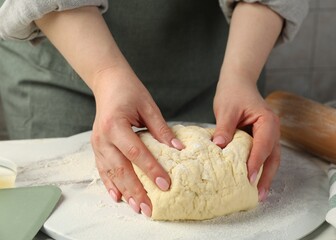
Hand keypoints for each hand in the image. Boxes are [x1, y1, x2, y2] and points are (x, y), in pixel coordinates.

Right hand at [91, 68, 183, 216]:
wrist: (108, 83)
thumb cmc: (129, 91)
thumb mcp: (148, 106)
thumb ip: (161, 129)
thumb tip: (178, 148)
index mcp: (115, 125)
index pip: (136, 152)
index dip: (151, 169)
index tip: (165, 184)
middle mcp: (103, 137)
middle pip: (121, 169)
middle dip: (136, 190)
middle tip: (149, 208)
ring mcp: (97, 144)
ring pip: (111, 173)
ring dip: (124, 192)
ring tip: (137, 207)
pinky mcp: (97, 147)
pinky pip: (103, 169)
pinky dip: (110, 184)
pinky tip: (118, 197)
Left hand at [212, 76, 279, 201]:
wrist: (238, 82)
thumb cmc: (234, 92)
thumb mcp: (227, 109)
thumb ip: (224, 128)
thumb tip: (219, 146)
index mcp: (267, 121)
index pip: (263, 145)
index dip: (255, 163)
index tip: (248, 178)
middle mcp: (272, 130)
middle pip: (272, 157)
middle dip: (266, 176)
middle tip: (257, 194)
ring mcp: (268, 135)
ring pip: (270, 159)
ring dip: (265, 176)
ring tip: (257, 194)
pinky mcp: (260, 138)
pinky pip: (262, 155)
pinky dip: (259, 168)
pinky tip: (252, 179)